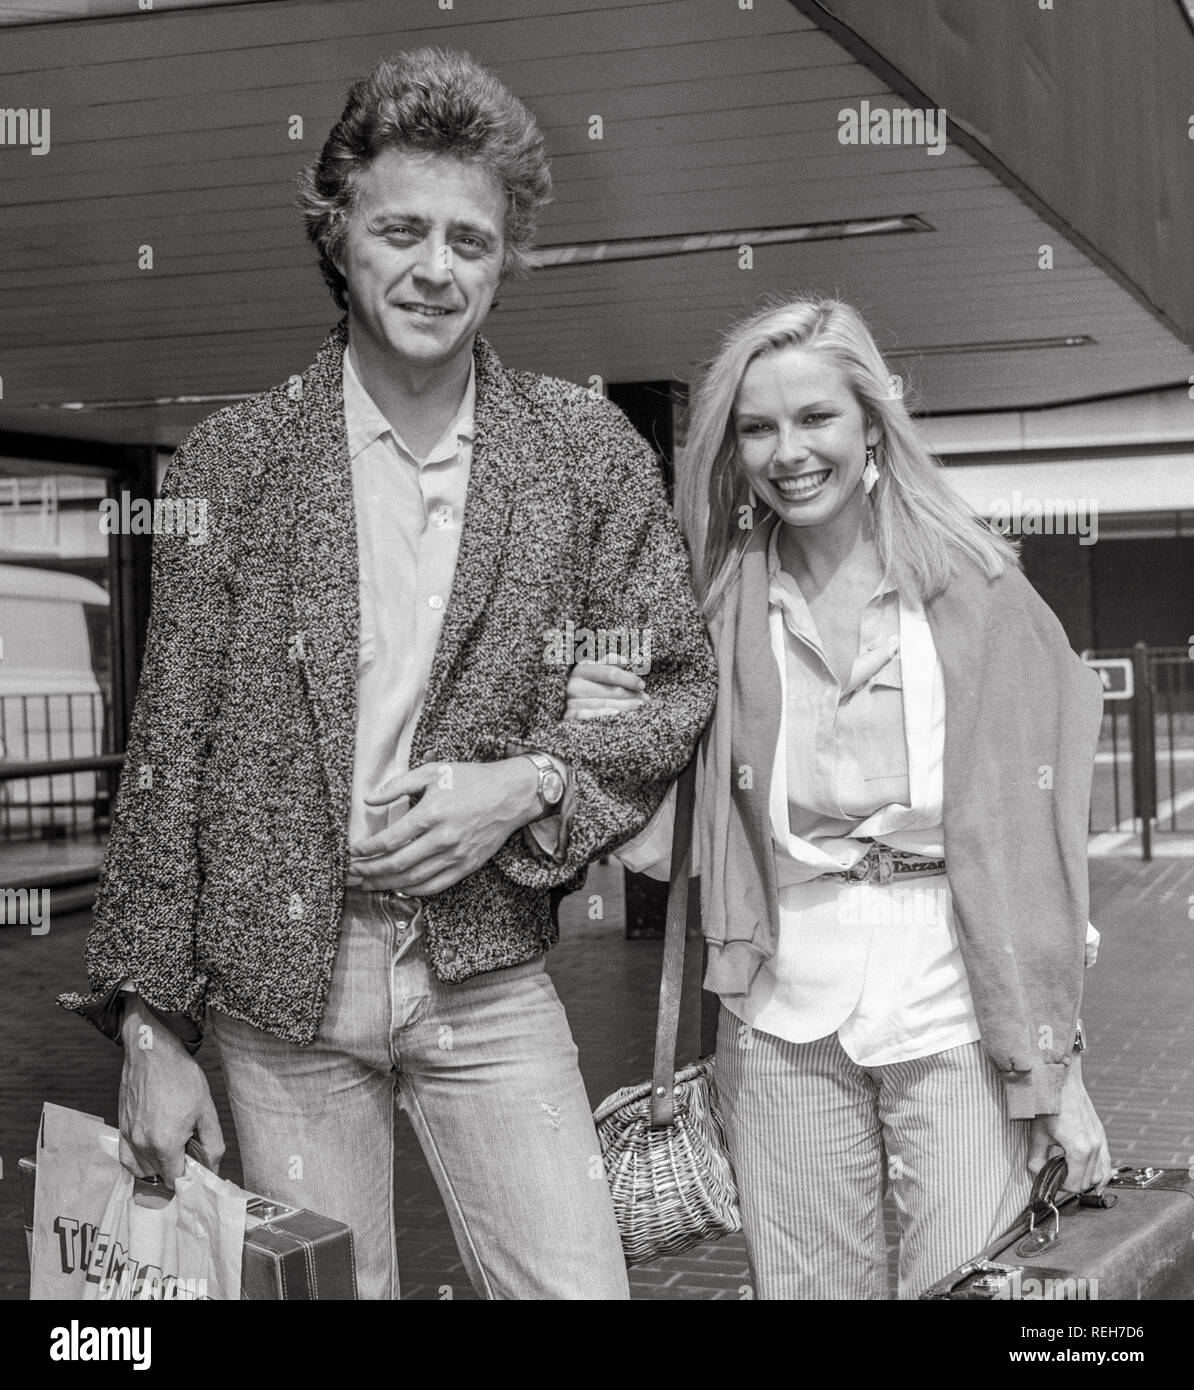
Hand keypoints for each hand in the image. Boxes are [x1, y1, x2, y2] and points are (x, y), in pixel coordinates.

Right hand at [118, 1000, 224, 1184]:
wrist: (152, 1053)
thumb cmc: (181, 1076)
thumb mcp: (206, 1109)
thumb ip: (212, 1143)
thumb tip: (212, 1168)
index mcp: (165, 1143)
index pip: (176, 1181)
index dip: (190, 1179)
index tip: (198, 1170)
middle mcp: (142, 1146)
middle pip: (160, 1177)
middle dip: (176, 1171)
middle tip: (189, 1154)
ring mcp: (128, 1138)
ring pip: (142, 1171)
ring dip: (158, 1168)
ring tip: (173, 1150)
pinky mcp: (120, 1129)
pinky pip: (126, 1160)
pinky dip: (139, 1162)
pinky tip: (152, 1151)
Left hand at [348, 758, 539, 894]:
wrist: (511, 794)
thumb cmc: (471, 780)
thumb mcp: (432, 772)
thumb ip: (398, 785)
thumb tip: (369, 800)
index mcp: (431, 813)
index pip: (390, 840)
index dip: (367, 850)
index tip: (354, 852)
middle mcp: (442, 838)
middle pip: (397, 864)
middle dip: (370, 872)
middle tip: (353, 874)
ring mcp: (456, 855)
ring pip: (414, 880)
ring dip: (387, 885)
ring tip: (369, 885)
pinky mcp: (467, 866)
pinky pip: (436, 886)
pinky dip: (414, 891)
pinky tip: (400, 889)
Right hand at [564, 652, 647, 720]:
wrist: (551, 694)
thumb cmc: (577, 678)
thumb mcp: (589, 664)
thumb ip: (607, 660)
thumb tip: (627, 660)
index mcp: (580, 669)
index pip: (610, 673)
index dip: (627, 679)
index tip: (642, 685)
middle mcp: (573, 684)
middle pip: (609, 691)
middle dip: (630, 694)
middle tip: (645, 698)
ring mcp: (569, 701)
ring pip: (604, 704)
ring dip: (624, 705)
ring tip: (638, 704)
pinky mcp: (567, 715)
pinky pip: (592, 716)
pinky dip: (607, 714)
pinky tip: (619, 712)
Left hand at [1027, 1056, 1110, 1193]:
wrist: (1062, 1081)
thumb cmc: (1049, 1104)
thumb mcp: (1037, 1133)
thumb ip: (1036, 1158)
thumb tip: (1036, 1173)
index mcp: (1079, 1150)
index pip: (1075, 1184)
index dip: (1062, 1186)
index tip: (1053, 1179)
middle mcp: (1094, 1147)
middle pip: (1089, 1182)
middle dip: (1073, 1183)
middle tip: (1058, 1174)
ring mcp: (1101, 1141)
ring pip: (1101, 1176)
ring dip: (1087, 1180)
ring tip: (1072, 1174)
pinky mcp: (1102, 1135)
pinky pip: (1108, 1163)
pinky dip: (1103, 1173)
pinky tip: (1094, 1178)